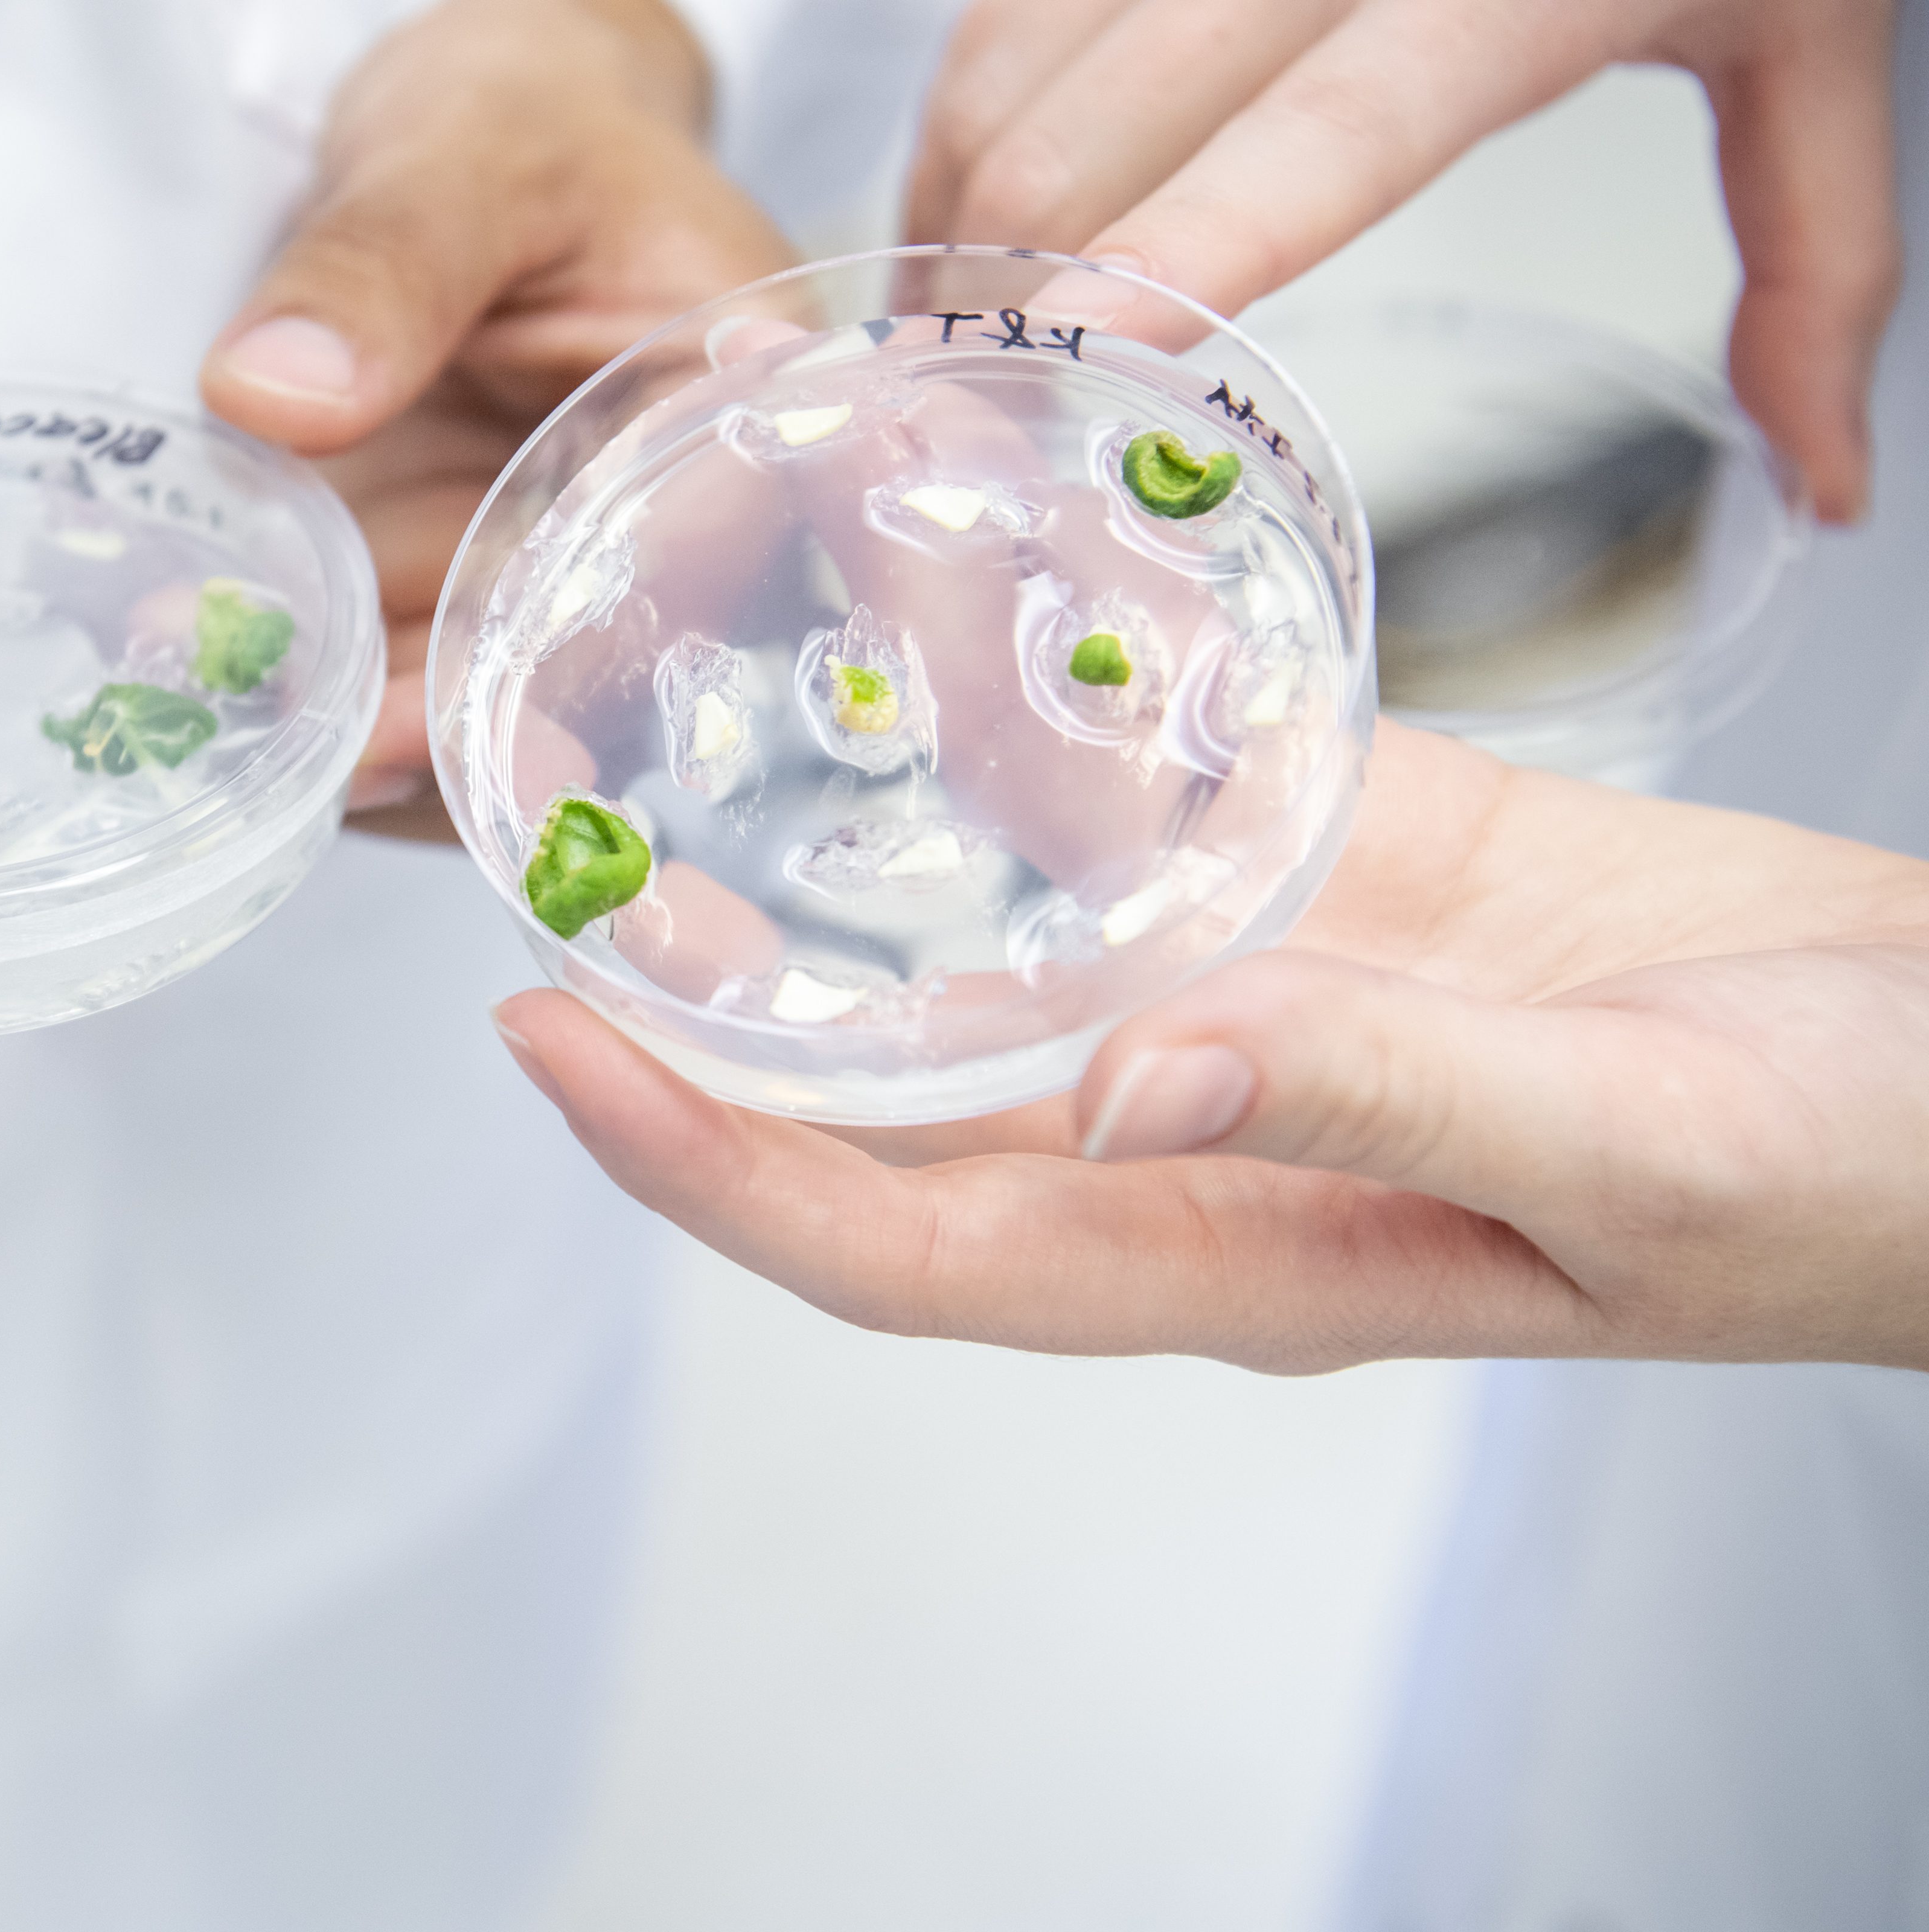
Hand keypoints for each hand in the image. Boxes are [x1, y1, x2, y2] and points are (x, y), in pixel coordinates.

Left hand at [199, 0, 794, 837]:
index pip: (669, 575)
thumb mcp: (458, 154)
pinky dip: (320, 699)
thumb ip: (381, 264)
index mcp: (732, 417)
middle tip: (323, 756)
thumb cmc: (519, 119)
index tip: (438, 722)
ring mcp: (556, 570)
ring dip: (360, 735)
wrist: (475, 134)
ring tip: (236, 736)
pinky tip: (229, 700)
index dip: (558, 670)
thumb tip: (274, 393)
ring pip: (479, 704)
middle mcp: (667, 526)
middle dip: (444, 731)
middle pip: (575, 677)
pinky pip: (405, 675)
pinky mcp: (464, 588)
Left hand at [492, 725, 1928, 1372]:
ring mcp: (1248, 1009)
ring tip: (695, 709)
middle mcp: (1189, 1137)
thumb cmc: (1850, 1172)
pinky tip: (952, 620)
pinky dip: (1040, 726)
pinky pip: (1139, 812)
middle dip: (707, 1012)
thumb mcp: (1627, 1150)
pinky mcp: (1330, 884)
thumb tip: (1143, 1080)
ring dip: (851, 846)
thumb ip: (1380, 1108)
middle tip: (551, 872)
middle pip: (885, 1099)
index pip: (896, 1244)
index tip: (554, 1052)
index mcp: (1228, 1252)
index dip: (709, 1168)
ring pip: (992, 943)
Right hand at [903, 0, 1900, 519]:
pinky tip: (968, 211)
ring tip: (948, 338)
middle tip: (973, 421)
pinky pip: (1001, 6)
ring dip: (954, 209)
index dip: (1189, 244)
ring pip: (1012, 57)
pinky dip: (963, 120)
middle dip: (1008, 282)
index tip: (1077, 343)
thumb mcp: (1813, 43)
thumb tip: (1817, 478)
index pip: (1322, 136)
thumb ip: (1818, 265)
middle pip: (1104, 118)